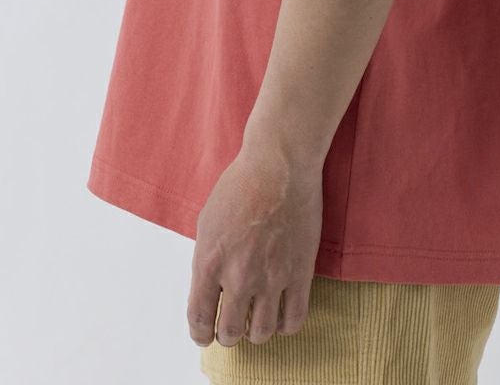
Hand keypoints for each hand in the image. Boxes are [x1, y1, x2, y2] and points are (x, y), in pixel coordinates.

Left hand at [186, 143, 323, 347]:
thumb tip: (210, 288)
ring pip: (262, 333)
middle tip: (233, 326)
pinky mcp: (300, 272)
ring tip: (258, 320)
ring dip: (257, 332)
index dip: (200, 334)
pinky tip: (281, 314)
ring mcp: (271, 277)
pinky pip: (294, 320)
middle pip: (230, 333)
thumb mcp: (208, 221)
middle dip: (228, 334)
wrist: (279, 165)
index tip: (205, 335)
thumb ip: (207, 259)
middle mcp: (238, 276)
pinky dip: (285, 326)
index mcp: (209, 262)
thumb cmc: (241, 184)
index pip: (199, 319)